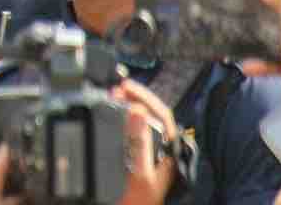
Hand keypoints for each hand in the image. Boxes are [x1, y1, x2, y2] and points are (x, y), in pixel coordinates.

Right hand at [112, 79, 178, 204]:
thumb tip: (136, 111)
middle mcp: (162, 148)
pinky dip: (121, 122)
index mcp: (169, 149)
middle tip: (115, 90)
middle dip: (134, 98)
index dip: (145, 96)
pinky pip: (132, 133)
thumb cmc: (141, 202)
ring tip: (112, 98)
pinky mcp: (137, 158)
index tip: (126, 87)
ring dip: (127, 108)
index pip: (162, 114)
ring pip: (142, 123)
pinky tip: (111, 118)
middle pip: (151, 115)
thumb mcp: (140, 172)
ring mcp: (150, 153)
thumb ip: (140, 143)